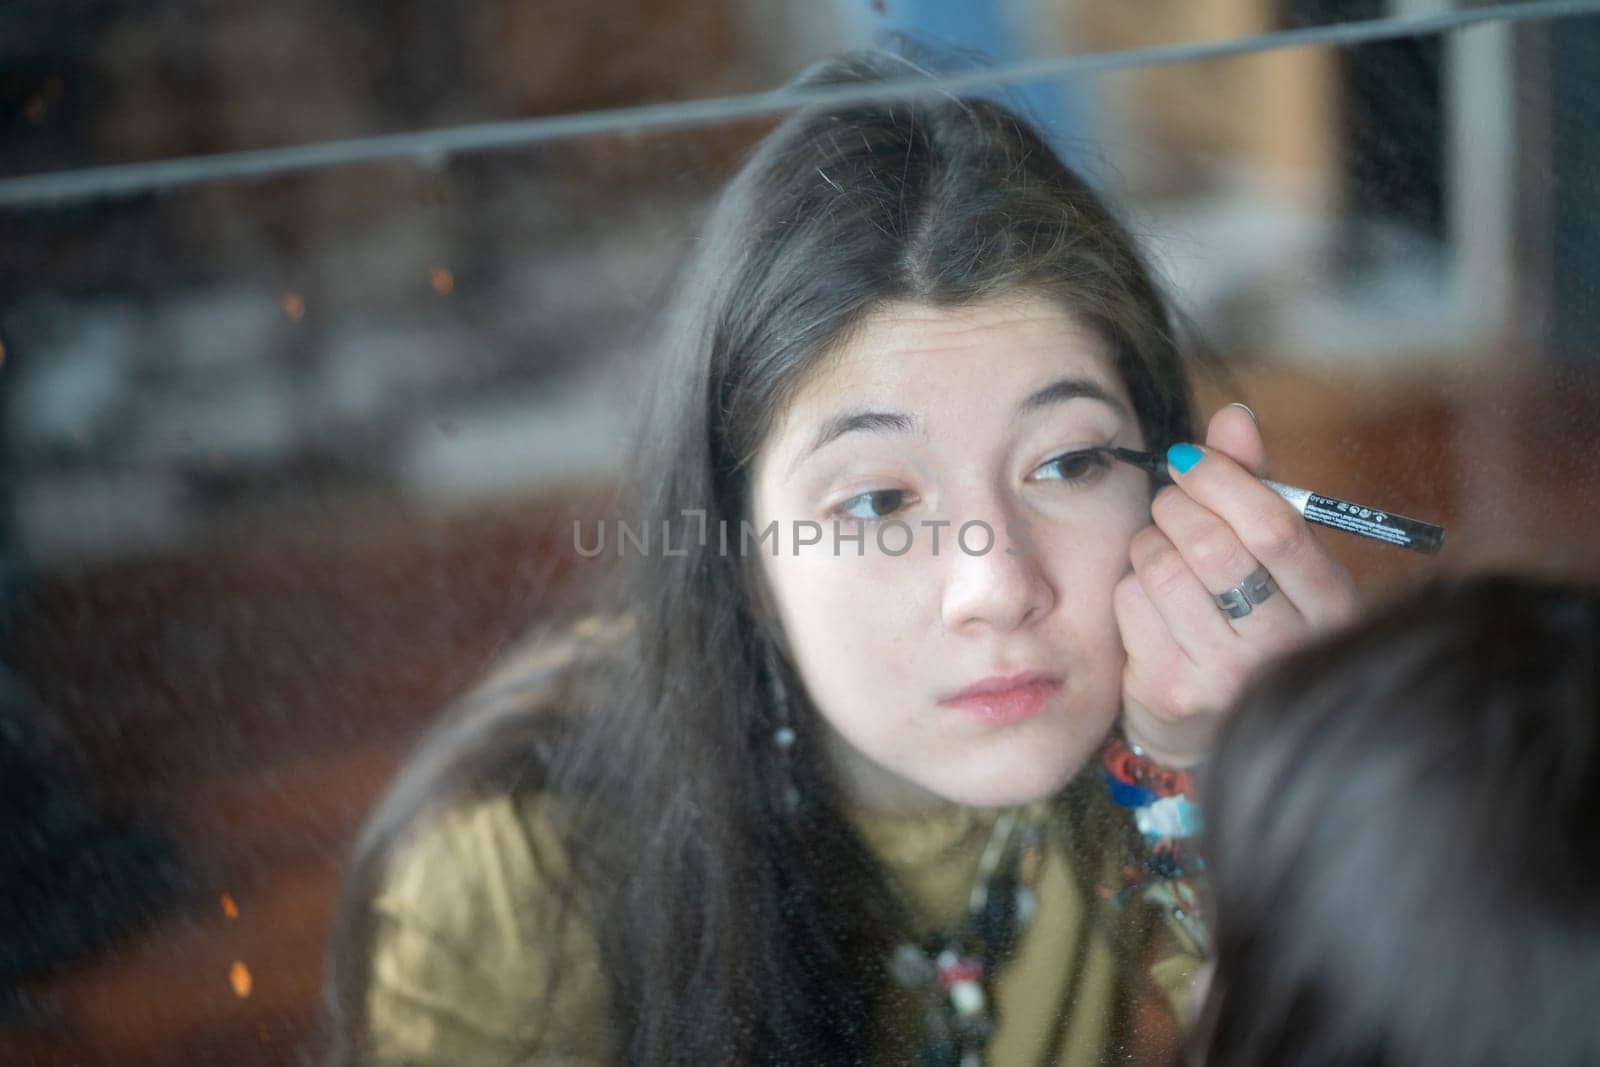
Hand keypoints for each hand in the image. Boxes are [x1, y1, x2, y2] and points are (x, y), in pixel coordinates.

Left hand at [1114, 404, 1360, 765]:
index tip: (1190, 460)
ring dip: (1148, 544)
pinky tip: (1150, 599)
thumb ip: (1255, 482)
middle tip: (1170, 503)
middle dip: (1176, 507)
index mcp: (1329, 603)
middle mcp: (1285, 647)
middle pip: (1211, 546)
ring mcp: (1226, 677)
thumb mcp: (1271, 553)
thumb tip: (1232, 417)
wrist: (1213, 719)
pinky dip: (1130, 585)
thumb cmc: (1248, 613)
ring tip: (1162, 552)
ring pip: (1161, 570)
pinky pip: (1130, 603)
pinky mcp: (1170, 691)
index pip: (1275, 528)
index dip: (1222, 479)